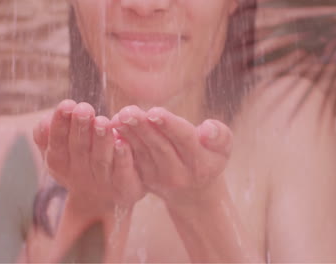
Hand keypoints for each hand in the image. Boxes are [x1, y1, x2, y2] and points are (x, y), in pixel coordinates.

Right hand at [33, 100, 144, 211]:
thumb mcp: (57, 149)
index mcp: (58, 162)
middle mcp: (79, 174)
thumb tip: (44, 121)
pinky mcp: (124, 188)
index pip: (57, 143)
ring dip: (101, 141)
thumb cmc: (76, 161)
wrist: (98, 199)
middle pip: (79, 150)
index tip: (67, 104)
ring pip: (100, 160)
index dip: (60, 124)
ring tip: (102, 121)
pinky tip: (123, 141)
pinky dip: (122, 158)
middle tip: (84, 109)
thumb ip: (47, 134)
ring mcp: (101, 182)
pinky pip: (122, 173)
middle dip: (80, 128)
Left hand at [110, 106, 232, 208]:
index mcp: (200, 163)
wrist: (193, 191)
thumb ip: (220, 136)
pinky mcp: (144, 179)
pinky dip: (122, 143)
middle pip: (159, 146)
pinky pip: (132, 159)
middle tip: (128, 111)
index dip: (169, 125)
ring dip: (130, 133)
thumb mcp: (222, 149)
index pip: (184, 140)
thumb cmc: (208, 158)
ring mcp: (159, 178)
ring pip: (143, 152)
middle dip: (143, 127)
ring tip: (119, 116)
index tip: (154, 112)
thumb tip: (208, 128)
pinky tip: (113, 128)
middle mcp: (178, 173)